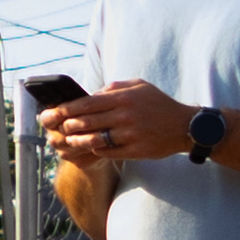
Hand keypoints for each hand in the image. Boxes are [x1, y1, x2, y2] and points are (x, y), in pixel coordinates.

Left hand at [44, 78, 189, 165]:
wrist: (186, 126)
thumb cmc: (158, 104)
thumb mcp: (139, 87)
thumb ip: (113, 88)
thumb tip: (88, 93)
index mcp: (123, 98)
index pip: (84, 104)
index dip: (64, 110)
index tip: (53, 113)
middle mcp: (125, 116)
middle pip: (84, 122)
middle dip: (66, 126)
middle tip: (57, 128)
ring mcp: (130, 135)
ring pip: (92, 140)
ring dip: (77, 141)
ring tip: (69, 140)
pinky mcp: (136, 151)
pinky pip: (106, 152)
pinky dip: (96, 150)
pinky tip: (91, 147)